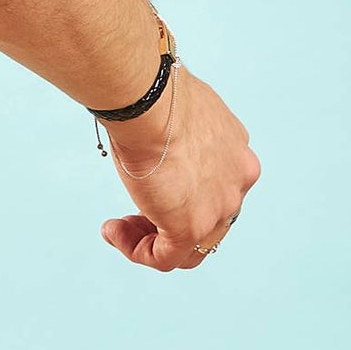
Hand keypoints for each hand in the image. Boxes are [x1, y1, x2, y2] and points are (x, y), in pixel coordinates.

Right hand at [100, 66, 259, 271]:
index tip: (152, 185)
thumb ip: (175, 126)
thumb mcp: (175, 108)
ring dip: (150, 240)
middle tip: (133, 213)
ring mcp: (218, 208)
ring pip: (190, 246)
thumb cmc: (154, 92)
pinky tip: (113, 232)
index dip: (183, 193)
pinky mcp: (191, 228)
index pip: (216, 187)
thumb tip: (153, 123)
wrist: (150, 99)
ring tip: (118, 228)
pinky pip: (165, 258)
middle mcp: (238, 184)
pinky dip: (137, 250)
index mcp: (237, 152)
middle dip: (169, 220)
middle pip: (208, 220)